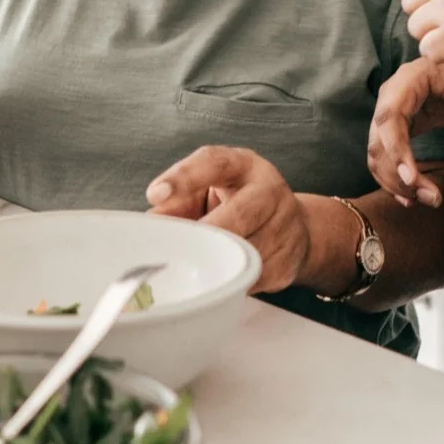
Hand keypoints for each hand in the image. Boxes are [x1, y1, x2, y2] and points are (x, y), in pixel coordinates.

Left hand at [145, 147, 313, 294]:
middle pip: (241, 213)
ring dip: (219, 262)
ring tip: (198, 265)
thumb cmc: (238, 202)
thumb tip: (152, 222)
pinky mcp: (289, 259)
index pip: (214, 162)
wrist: (292, 225)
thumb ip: (178, 201)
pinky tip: (222, 277)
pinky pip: (256, 277)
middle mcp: (269, 190)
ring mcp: (285, 225)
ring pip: (248, 252)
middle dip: (208, 232)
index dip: (184, 177)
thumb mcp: (207, 189)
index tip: (156, 195)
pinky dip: (234, 281)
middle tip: (178, 247)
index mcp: (244, 165)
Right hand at [367, 58, 443, 206]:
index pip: (390, 118)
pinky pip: (384, 159)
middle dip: (399, 175)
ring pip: (378, 156)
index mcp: (406, 80)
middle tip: (431, 199)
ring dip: (396, 183)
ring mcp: (388, 115)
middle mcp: (390, 98)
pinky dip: (392, 181)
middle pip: (379, 142)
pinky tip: (411, 199)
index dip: (396, 150)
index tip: (412, 179)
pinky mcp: (393, 131)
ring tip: (429, 201)